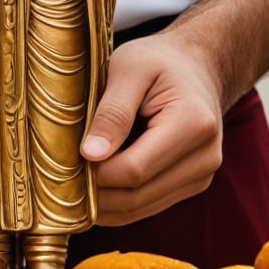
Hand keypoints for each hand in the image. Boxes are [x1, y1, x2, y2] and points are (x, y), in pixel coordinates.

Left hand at [81, 27, 224, 224]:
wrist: (199, 65)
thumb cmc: (160, 60)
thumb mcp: (130, 68)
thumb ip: (112, 112)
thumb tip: (90, 155)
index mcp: (193, 124)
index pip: (135, 170)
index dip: (97, 174)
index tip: (67, 163)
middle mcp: (205, 156)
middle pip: (138, 196)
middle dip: (97, 194)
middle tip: (63, 180)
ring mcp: (203, 174)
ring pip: (143, 207)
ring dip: (106, 205)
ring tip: (75, 187)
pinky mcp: (195, 183)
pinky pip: (151, 204)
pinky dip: (122, 202)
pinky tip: (99, 189)